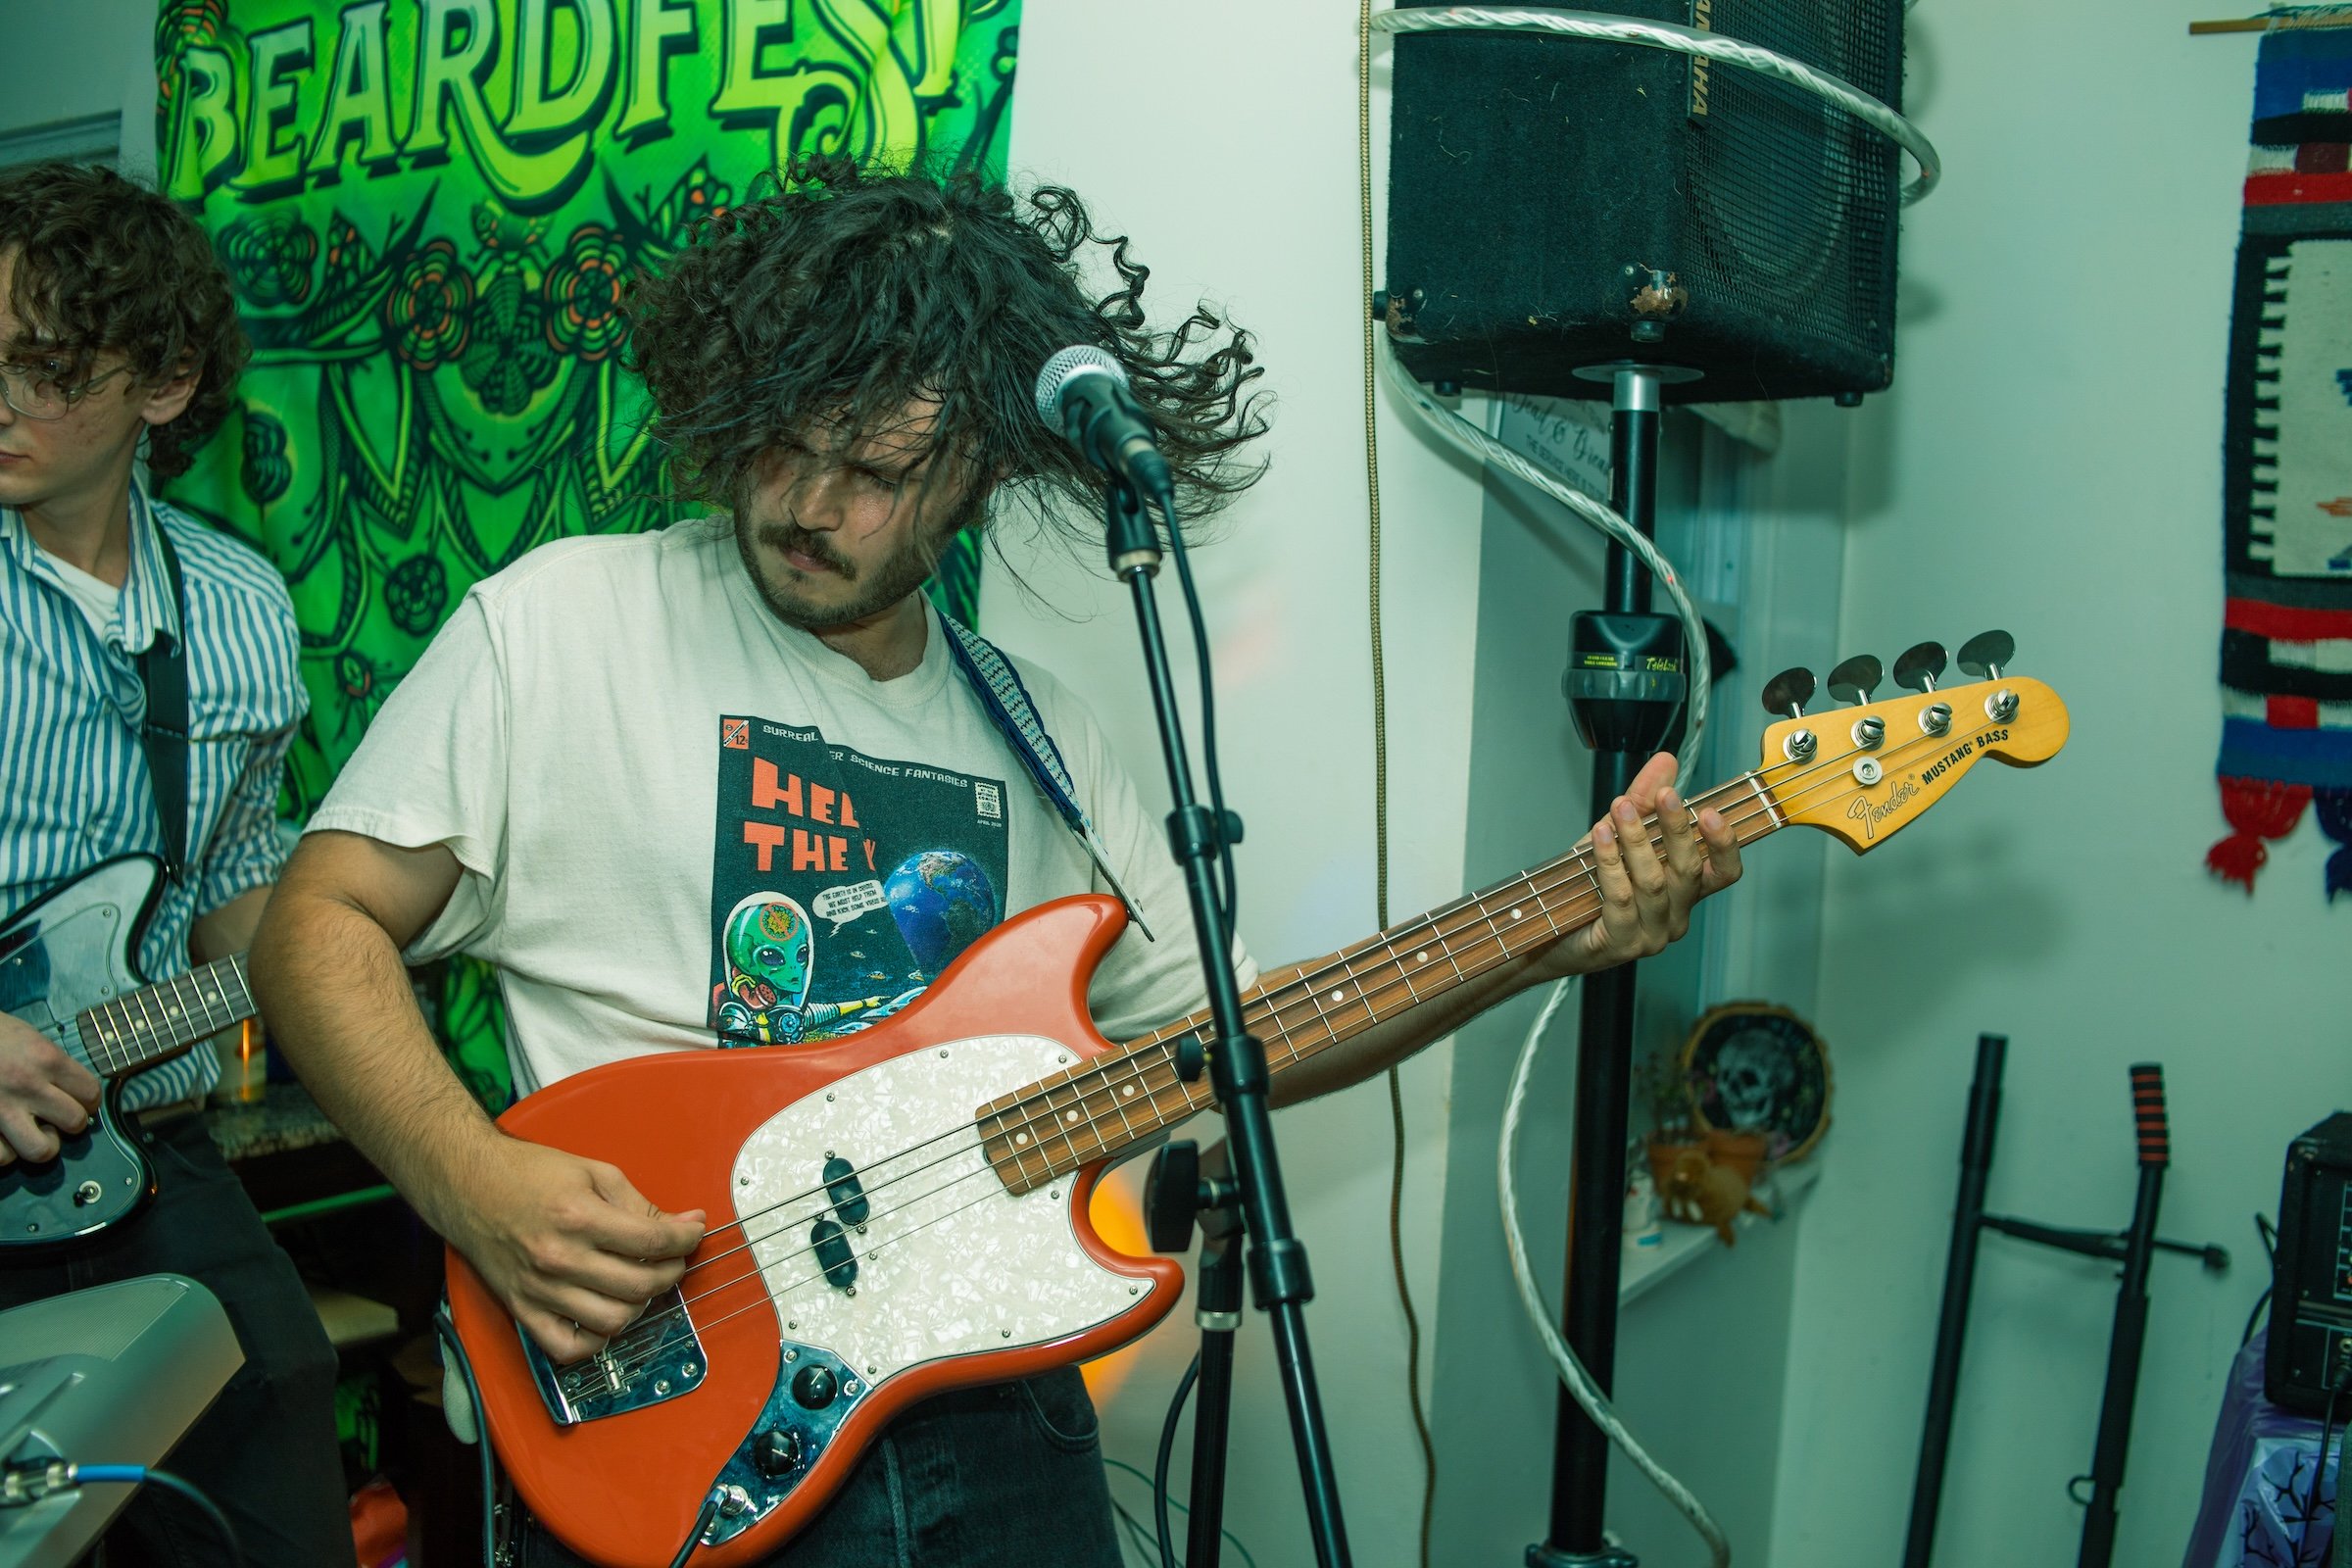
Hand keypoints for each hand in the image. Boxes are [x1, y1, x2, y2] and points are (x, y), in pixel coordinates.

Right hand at [0, 1013, 103, 1164]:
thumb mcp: (28, 1037)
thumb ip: (51, 1064)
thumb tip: (72, 1090)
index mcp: (45, 1059)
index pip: (90, 1093)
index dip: (88, 1100)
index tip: (79, 1101)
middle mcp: (27, 1085)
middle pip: (74, 1123)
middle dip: (69, 1123)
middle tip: (55, 1117)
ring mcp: (1, 1109)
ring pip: (42, 1150)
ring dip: (40, 1143)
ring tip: (30, 1131)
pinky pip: (3, 1157)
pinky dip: (4, 1152)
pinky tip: (2, 1137)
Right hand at [441, 1137, 706, 1362]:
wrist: (467, 1184)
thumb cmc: (526, 1174)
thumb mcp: (593, 1172)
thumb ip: (640, 1203)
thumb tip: (684, 1223)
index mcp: (579, 1217)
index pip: (653, 1242)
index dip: (686, 1239)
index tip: (692, 1234)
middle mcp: (559, 1258)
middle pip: (639, 1286)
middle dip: (670, 1272)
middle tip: (672, 1259)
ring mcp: (540, 1289)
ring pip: (612, 1321)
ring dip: (640, 1306)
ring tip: (640, 1284)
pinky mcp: (522, 1309)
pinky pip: (568, 1348)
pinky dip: (596, 1340)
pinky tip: (606, 1315)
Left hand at [1540, 751, 1742, 977]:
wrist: (1550, 932)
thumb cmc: (1588, 886)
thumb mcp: (1618, 836)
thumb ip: (1644, 801)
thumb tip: (1665, 761)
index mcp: (1685, 893)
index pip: (1723, 873)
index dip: (1725, 845)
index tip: (1711, 812)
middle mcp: (1675, 916)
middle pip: (1688, 871)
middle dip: (1676, 829)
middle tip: (1665, 795)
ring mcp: (1651, 934)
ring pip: (1654, 883)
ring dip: (1637, 841)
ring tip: (1621, 808)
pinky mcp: (1622, 943)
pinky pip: (1620, 898)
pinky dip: (1611, 863)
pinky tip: (1601, 836)